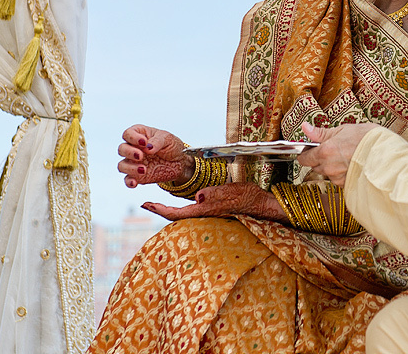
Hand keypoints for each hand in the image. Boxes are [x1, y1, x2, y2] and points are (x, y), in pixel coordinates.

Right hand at [117, 124, 191, 188]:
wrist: (179, 162)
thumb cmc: (171, 146)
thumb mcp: (168, 139)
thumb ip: (157, 141)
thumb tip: (148, 147)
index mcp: (140, 135)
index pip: (128, 134)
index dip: (132, 137)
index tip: (144, 142)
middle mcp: (133, 148)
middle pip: (122, 149)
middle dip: (129, 152)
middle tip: (141, 156)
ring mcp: (134, 162)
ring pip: (122, 165)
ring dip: (130, 168)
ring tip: (144, 170)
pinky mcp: (137, 175)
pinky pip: (128, 179)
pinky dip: (129, 182)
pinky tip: (135, 183)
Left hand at [141, 182, 285, 221]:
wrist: (261, 203)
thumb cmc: (248, 197)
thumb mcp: (232, 191)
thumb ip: (215, 194)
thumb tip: (198, 196)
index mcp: (205, 209)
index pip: (177, 214)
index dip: (160, 210)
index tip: (146, 204)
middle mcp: (204, 213)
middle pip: (176, 217)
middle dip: (160, 211)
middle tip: (146, 204)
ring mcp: (208, 212)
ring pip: (183, 214)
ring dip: (168, 210)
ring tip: (156, 203)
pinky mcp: (212, 209)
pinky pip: (191, 211)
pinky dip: (179, 207)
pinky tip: (178, 202)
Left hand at [297, 122, 377, 186]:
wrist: (387, 153)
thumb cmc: (367, 138)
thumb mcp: (343, 129)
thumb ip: (321, 133)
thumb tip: (305, 128)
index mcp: (325, 151)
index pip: (304, 158)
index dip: (306, 153)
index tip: (311, 149)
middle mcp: (328, 167)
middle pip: (315, 166)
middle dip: (320, 159)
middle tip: (333, 150)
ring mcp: (337, 178)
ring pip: (327, 173)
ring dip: (331, 167)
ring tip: (346, 157)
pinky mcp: (346, 185)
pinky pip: (338, 180)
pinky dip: (342, 174)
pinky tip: (351, 165)